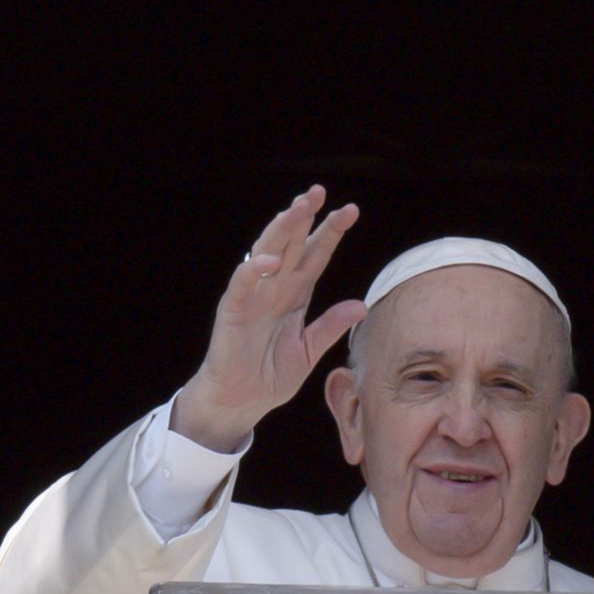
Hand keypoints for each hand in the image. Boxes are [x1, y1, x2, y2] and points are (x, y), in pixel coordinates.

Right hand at [173, 186, 367, 449]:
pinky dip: (253, 272)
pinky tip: (268, 261)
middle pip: (292, 244)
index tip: (350, 211)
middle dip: (304, 217)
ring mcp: (253, 296)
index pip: (316, 255)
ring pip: (266, 253)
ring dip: (280, 230)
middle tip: (319, 192)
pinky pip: (241, 286)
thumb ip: (331, 327)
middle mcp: (275, 288)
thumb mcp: (309, 351)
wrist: (241, 402)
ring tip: (296, 208)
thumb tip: (361, 305)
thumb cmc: (270, 376)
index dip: (331, 233)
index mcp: (295, 294)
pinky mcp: (232, 311)